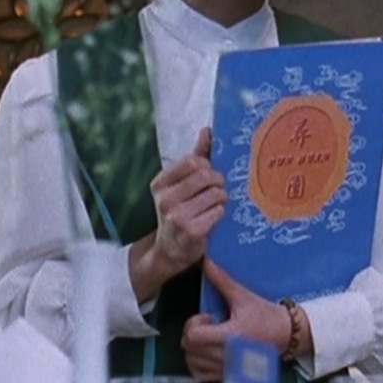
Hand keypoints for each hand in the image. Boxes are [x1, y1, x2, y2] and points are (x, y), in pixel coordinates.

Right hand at [129, 129, 225, 298]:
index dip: (206, 167)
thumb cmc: (179, 212)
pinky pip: (218, 211)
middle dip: (218, 182)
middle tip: (217, 191)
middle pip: (206, 176)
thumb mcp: (181, 185)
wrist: (169, 251)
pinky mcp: (191, 231)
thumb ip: (195, 158)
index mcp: (159, 184)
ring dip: (222, 198)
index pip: (192, 161)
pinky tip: (213, 219)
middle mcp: (165, 199)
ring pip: (216, 194)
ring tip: (215, 205)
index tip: (206, 176)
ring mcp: (177, 216)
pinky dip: (220, 213)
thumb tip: (207, 131)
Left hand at [181, 260, 295, 380]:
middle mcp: (226, 355)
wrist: (286, 335)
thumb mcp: (244, 297)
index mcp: (230, 336)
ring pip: (192, 362)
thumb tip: (206, 262)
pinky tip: (207, 354)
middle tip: (210, 326)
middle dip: (193, 334)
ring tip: (210, 340)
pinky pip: (200, 375)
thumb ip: (222, 281)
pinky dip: (198, 365)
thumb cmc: (265, 315)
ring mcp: (226, 368)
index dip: (194, 324)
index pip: (193, 336)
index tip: (209, 318)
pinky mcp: (228, 376)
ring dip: (195, 349)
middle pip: (190, 348)